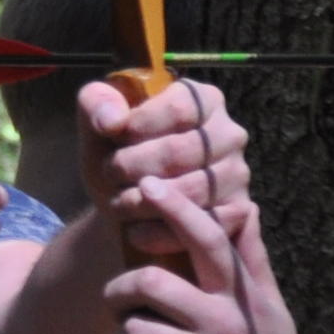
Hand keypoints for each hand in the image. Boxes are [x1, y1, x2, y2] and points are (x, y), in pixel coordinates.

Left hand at [79, 76, 247, 261]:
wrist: (125, 203)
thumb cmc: (116, 153)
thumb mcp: (98, 123)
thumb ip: (97, 104)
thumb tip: (112, 120)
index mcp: (204, 100)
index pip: (177, 109)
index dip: (137, 127)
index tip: (112, 138)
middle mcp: (230, 134)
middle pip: (179, 152)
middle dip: (132, 167)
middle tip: (110, 174)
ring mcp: (237, 176)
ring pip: (189, 192)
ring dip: (142, 201)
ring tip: (119, 201)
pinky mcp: (236, 213)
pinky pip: (201, 227)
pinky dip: (159, 233)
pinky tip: (136, 230)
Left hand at [106, 181, 330, 333]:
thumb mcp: (272, 311)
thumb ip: (253, 261)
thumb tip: (247, 208)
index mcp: (244, 296)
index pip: (209, 238)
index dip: (175, 208)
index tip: (147, 185)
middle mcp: (227, 322)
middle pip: (150, 282)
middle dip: (120, 291)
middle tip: (120, 302)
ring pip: (135, 333)